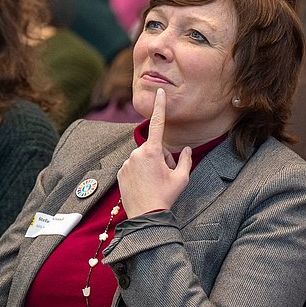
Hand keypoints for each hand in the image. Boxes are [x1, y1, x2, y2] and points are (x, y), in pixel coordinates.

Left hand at [118, 88, 191, 216]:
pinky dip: (139, 172)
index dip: (160, 106)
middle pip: (154, 148)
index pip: (158, 123)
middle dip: (161, 157)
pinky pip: (133, 166)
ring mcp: (127, 162)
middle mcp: (137, 153)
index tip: (159, 91)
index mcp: (153, 151)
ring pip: (143, 158)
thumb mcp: (181, 178)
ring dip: (150, 166)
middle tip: (164, 176)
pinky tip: (143, 186)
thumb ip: (185, 159)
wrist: (146, 216)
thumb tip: (184, 149)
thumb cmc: (165, 197)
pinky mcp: (120, 171)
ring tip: (153, 184)